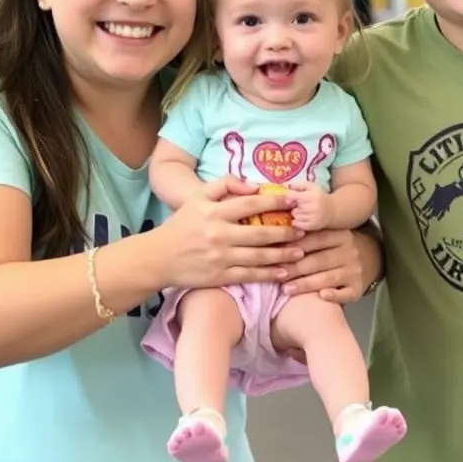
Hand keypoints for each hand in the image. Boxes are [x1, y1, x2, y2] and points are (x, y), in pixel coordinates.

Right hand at [158, 177, 304, 290]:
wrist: (158, 257)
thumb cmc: (182, 224)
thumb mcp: (198, 197)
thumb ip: (224, 184)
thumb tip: (253, 185)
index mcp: (215, 212)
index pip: (252, 204)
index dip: (276, 202)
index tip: (295, 200)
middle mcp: (220, 234)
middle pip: (261, 233)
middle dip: (286, 232)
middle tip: (304, 229)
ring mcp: (221, 257)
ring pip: (259, 256)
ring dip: (283, 255)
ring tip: (300, 252)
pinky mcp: (220, 276)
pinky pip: (250, 275)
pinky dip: (268, 274)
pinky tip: (284, 272)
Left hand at [278, 227, 369, 302]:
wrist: (368, 259)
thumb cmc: (335, 248)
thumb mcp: (328, 235)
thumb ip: (308, 234)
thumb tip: (277, 234)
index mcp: (341, 235)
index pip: (317, 238)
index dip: (296, 245)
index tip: (276, 251)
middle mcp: (350, 252)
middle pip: (320, 260)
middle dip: (296, 268)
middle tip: (277, 274)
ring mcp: (354, 271)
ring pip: (329, 278)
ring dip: (307, 284)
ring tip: (286, 290)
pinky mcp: (357, 288)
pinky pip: (346, 293)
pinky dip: (334, 295)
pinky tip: (321, 297)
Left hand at [288, 182, 332, 230]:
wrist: (332, 210)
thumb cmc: (319, 196)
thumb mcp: (311, 187)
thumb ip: (299, 185)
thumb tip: (288, 186)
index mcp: (312, 196)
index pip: (294, 197)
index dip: (290, 197)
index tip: (292, 197)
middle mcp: (313, 208)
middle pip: (293, 208)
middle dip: (295, 206)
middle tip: (301, 205)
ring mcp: (312, 218)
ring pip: (294, 216)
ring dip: (296, 213)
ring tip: (303, 211)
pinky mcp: (312, 226)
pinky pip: (296, 224)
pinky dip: (297, 221)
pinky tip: (302, 217)